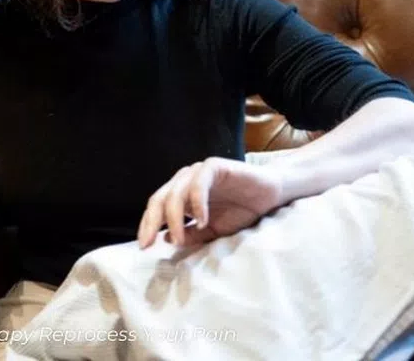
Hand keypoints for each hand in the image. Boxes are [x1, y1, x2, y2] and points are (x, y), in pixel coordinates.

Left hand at [137, 157, 283, 248]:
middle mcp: (185, 181)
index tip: (144, 247)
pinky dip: (197, 203)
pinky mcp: (214, 166)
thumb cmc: (240, 211)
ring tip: (180, 238)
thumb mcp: (212, 231)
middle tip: (149, 243)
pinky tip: (202, 221)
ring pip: (176, 192)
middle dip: (151, 222)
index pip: (156, 208)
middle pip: (159, 199)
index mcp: (180, 195)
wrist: (269, 197)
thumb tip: (168, 239)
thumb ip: (192, 235)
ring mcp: (199, 172)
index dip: (147, 226)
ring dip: (175, 218)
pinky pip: (200, 183)